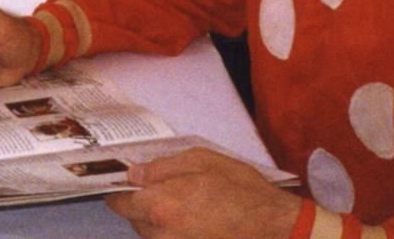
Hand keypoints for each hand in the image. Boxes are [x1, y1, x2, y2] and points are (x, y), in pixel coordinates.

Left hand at [105, 148, 300, 238]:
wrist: (274, 227)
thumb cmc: (241, 190)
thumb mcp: (201, 161)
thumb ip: (161, 167)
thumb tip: (133, 174)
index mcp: (159, 206)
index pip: (119, 203)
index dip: (119, 191)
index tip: (126, 184)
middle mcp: (161, 235)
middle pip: (135, 220)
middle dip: (144, 205)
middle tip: (166, 191)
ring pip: (152, 235)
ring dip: (160, 221)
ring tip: (187, 207)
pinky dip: (175, 233)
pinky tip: (196, 223)